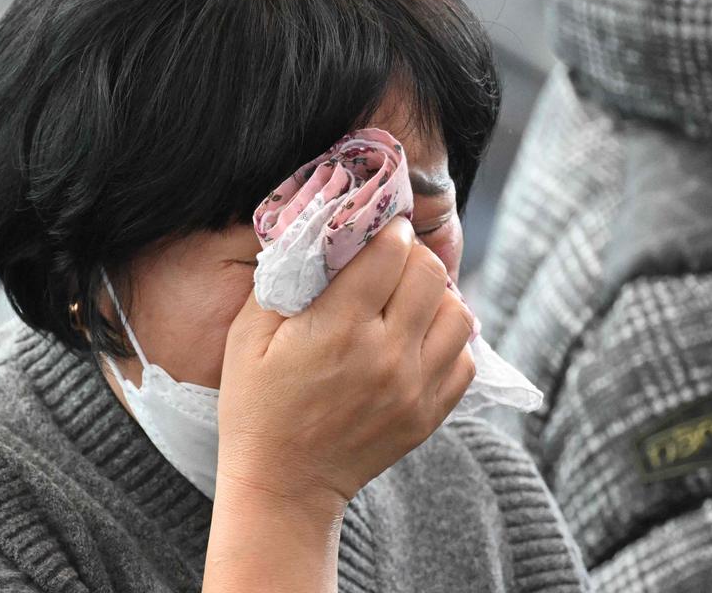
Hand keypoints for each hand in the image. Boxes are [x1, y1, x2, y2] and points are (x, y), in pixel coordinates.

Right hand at [217, 215, 475, 513]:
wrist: (284, 485)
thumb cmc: (257, 407)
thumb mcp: (246, 337)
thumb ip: (281, 281)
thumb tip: (314, 236)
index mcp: (339, 328)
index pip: (388, 252)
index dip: (385, 228)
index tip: (376, 226)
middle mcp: (386, 354)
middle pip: (431, 273)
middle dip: (412, 254)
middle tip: (392, 258)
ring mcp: (415, 387)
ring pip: (459, 313)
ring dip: (437, 295)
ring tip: (409, 298)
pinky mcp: (429, 413)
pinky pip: (465, 358)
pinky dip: (448, 339)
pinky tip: (418, 337)